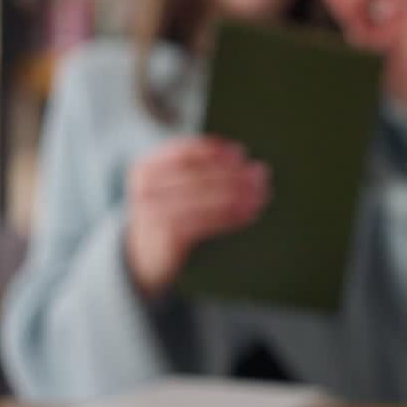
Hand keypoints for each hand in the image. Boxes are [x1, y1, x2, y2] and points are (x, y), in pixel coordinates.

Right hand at [125, 137, 269, 296]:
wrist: (145, 255)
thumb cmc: (167, 213)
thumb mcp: (174, 186)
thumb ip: (200, 169)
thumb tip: (240, 156)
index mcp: (147, 167)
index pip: (185, 152)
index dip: (215, 151)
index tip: (240, 153)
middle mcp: (146, 187)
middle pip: (199, 174)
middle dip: (234, 173)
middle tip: (261, 174)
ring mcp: (154, 212)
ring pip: (205, 197)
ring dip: (238, 195)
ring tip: (260, 195)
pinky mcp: (168, 235)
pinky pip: (207, 222)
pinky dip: (231, 216)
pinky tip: (249, 214)